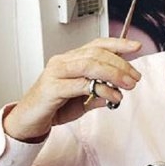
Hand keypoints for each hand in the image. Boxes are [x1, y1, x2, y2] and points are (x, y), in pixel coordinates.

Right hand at [3, 37, 141, 140]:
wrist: (28, 121)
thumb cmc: (53, 107)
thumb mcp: (83, 100)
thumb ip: (99, 93)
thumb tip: (117, 91)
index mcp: (71, 60)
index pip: (97, 45)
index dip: (118, 44)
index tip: (136, 47)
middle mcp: (63, 62)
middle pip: (97, 54)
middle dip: (121, 64)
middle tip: (135, 77)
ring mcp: (56, 73)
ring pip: (90, 65)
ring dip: (114, 74)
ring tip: (128, 85)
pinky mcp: (52, 88)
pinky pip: (81, 85)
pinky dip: (101, 90)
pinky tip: (113, 97)